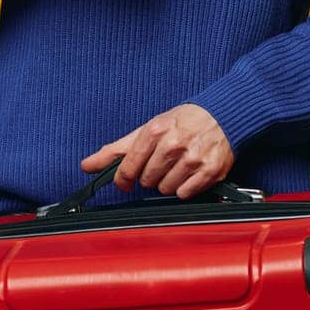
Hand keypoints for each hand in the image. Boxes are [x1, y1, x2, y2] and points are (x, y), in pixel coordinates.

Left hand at [80, 103, 233, 198]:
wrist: (222, 115)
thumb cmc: (183, 122)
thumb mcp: (147, 128)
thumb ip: (116, 150)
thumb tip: (87, 165)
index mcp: (155, 132)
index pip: (127, 169)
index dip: (123, 178)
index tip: (126, 180)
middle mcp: (173, 144)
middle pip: (146, 181)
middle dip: (151, 175)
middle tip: (162, 162)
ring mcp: (193, 158)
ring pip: (165, 190)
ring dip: (168, 182)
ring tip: (178, 165)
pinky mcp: (209, 170)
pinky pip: (185, 194)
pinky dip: (185, 187)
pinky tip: (190, 173)